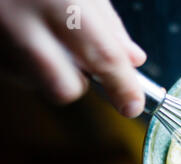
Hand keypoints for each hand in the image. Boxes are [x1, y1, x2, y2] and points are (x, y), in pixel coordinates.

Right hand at [0, 0, 145, 116]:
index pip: (101, 55)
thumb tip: (133, 60)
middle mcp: (19, 23)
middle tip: (82, 62)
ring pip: (37, 82)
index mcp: (52, 0)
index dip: (123, 86)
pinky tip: (22, 31)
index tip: (133, 105)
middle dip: (79, 82)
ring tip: (45, 31)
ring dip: (52, 69)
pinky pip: (15, 70)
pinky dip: (27, 60)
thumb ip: (107, 21)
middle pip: (63, 88)